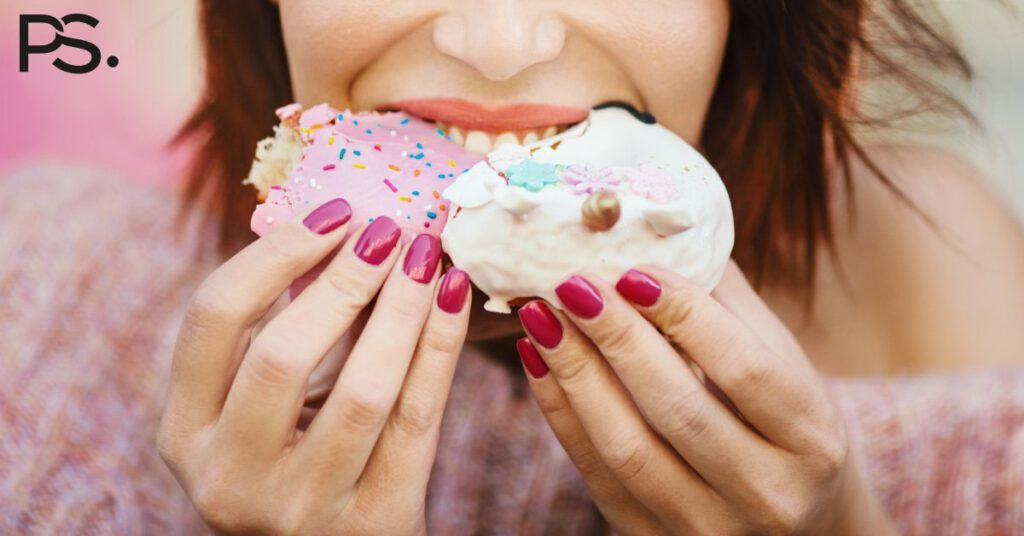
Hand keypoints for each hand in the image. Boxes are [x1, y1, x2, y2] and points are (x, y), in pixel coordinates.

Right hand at [158, 199, 471, 534]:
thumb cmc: (298, 462)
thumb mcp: (261, 411)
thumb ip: (281, 336)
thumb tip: (343, 230)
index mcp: (186, 432)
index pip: (213, 318)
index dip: (275, 254)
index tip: (335, 213)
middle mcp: (228, 476)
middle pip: (282, 354)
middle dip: (344, 280)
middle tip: (390, 230)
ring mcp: (300, 507)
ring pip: (362, 390)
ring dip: (402, 308)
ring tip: (427, 257)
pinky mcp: (372, 522)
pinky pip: (417, 418)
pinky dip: (441, 347)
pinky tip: (454, 297)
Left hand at [515, 262, 895, 534]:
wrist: (801, 527)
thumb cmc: (787, 426)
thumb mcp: (786, 365)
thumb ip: (730, 306)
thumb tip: (665, 231)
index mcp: (811, 438)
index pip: (743, 369)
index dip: (684, 315)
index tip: (632, 268)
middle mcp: (770, 494)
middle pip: (679, 409)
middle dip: (617, 338)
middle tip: (570, 283)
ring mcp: (711, 528)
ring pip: (629, 449)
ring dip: (577, 375)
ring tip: (542, 316)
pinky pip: (598, 477)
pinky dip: (562, 416)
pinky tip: (540, 363)